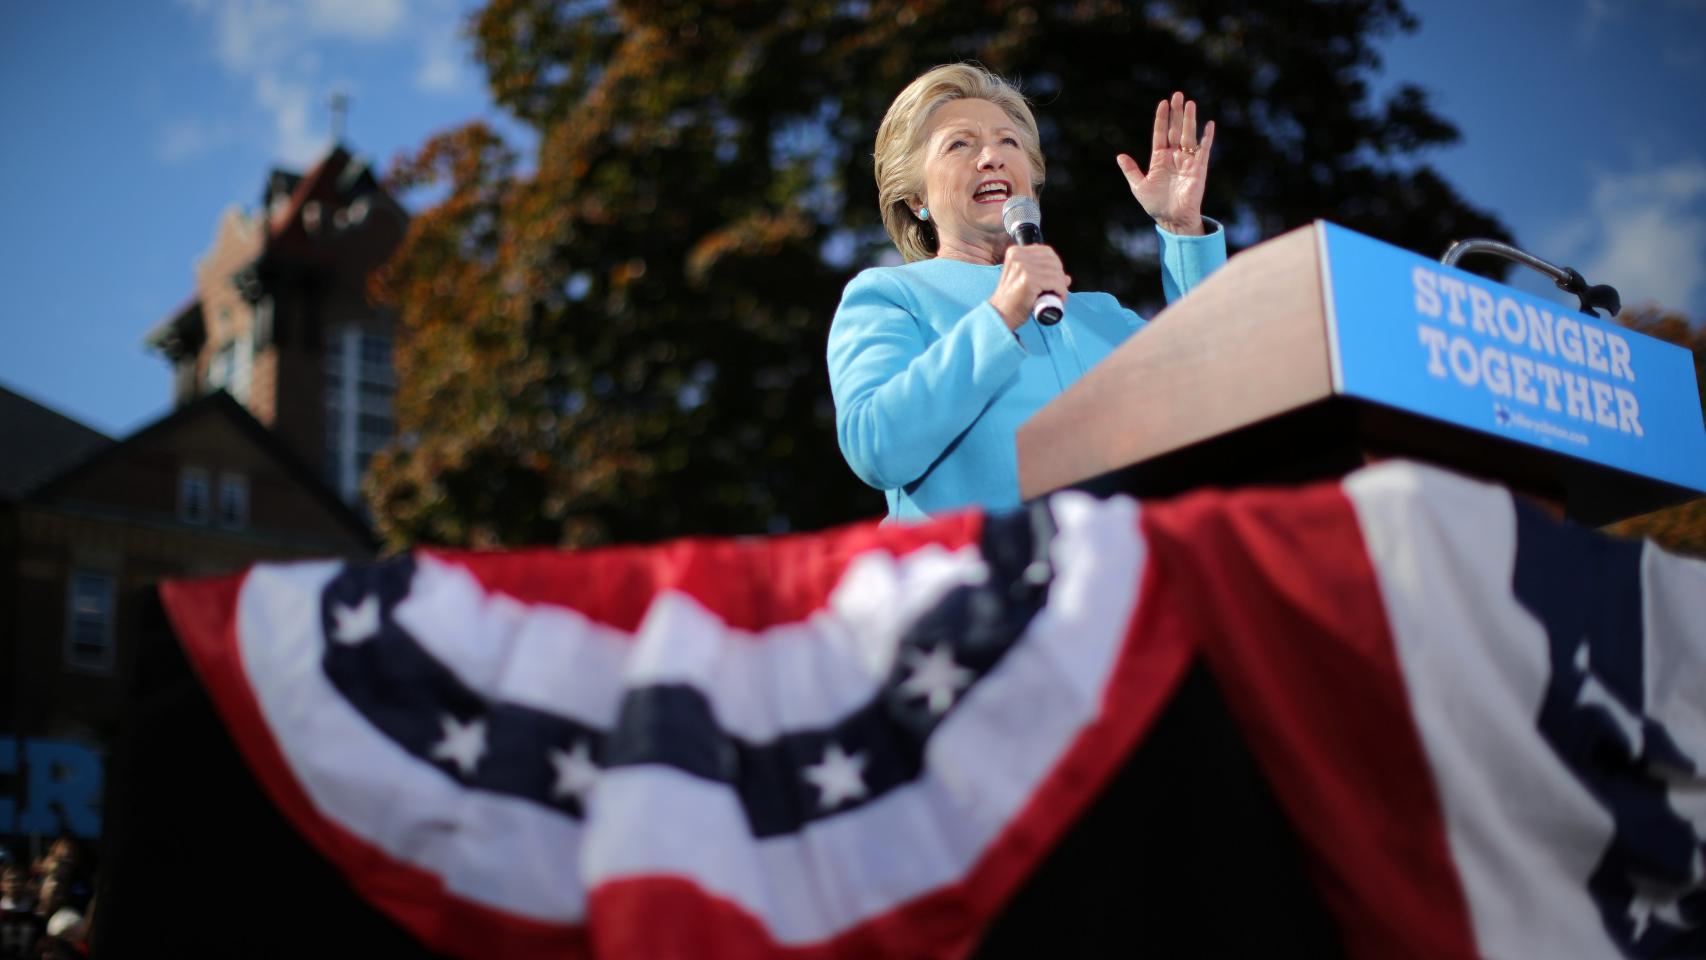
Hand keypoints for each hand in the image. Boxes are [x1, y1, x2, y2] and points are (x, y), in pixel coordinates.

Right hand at [989, 244, 1069, 330]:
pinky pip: (1055, 283)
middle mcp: (1018, 256)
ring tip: (1058, 297)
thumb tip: (1067, 277)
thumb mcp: (1026, 283)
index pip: (1047, 252)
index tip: (1057, 280)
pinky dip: (1061, 292)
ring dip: (1062, 286)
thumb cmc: (1013, 302)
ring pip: (1055, 272)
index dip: (1056, 265)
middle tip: (1059, 291)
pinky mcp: (1028, 279)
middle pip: (1052, 261)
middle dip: (1060, 276)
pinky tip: (1059, 299)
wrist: (1000, 316)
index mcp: (1015, 252)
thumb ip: (1043, 275)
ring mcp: (1023, 267)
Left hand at [1117, 91, 1214, 235]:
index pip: (1160, 134)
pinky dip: (1207, 138)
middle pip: (1175, 130)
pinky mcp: (1198, 168)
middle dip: (1177, 113)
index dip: (1162, 119)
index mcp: (1159, 159)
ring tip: (1190, 103)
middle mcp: (1174, 157)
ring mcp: (1187, 161)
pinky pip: (1204, 150)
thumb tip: (1120, 156)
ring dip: (1189, 120)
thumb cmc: (1155, 205)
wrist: (1171, 219)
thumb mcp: (1139, 186)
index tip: (1163, 103)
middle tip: (1178, 95)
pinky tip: (1209, 124)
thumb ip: (1131, 170)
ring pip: (1188, 136)